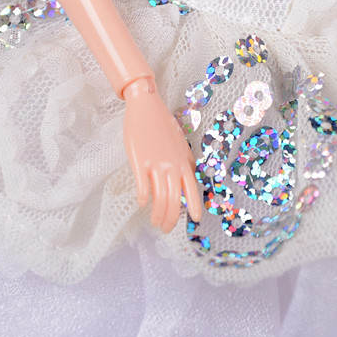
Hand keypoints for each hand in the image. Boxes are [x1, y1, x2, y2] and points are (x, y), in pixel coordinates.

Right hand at [121, 77, 202, 231]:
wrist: (146, 106)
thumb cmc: (162, 124)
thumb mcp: (180, 144)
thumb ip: (184, 162)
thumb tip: (187, 180)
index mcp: (184, 161)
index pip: (192, 189)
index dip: (195, 206)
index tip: (196, 220)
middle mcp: (172, 165)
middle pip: (175, 200)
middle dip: (172, 219)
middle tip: (166, 229)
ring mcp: (156, 164)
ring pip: (160, 198)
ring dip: (158, 214)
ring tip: (155, 222)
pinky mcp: (140, 162)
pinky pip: (143, 187)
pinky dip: (143, 199)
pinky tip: (142, 203)